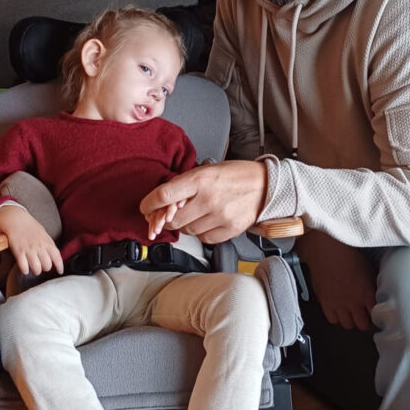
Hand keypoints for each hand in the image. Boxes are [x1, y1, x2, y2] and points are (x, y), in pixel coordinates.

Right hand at [0, 205, 63, 276]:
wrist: (16, 220)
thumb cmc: (31, 227)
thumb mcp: (44, 235)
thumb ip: (49, 245)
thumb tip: (54, 257)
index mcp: (47, 242)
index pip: (57, 257)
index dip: (60, 266)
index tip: (60, 271)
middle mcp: (40, 247)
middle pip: (47, 266)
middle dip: (45, 268)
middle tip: (42, 266)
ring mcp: (29, 250)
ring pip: (37, 269)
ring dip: (36, 271)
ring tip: (34, 269)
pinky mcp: (19, 252)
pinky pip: (24, 267)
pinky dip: (25, 270)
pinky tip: (25, 268)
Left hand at [140, 160, 267, 243]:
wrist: (265, 186)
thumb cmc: (234, 176)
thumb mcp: (207, 170)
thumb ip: (184, 185)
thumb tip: (161, 201)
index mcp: (201, 179)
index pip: (164, 195)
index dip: (149, 204)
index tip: (145, 208)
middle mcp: (209, 199)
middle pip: (173, 220)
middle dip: (167, 219)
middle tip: (169, 215)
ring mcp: (220, 216)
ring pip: (187, 232)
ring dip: (186, 225)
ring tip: (196, 214)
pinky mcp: (229, 230)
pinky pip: (203, 239)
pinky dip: (201, 232)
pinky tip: (208, 221)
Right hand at [300, 230, 376, 331]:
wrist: (327, 250)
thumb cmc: (349, 254)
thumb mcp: (369, 268)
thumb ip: (373, 285)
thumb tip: (378, 293)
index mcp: (367, 293)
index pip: (376, 315)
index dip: (377, 315)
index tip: (375, 313)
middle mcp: (354, 303)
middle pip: (362, 325)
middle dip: (364, 321)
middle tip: (363, 315)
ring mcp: (339, 304)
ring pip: (347, 325)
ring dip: (350, 320)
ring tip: (350, 313)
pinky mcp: (325, 303)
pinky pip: (332, 319)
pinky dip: (336, 317)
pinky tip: (337, 309)